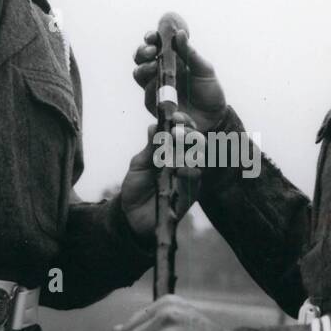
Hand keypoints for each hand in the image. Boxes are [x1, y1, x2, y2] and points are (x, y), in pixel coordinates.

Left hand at [119, 112, 203, 242]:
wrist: (131, 215)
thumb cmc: (137, 186)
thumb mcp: (139, 164)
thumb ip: (150, 147)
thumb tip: (154, 126)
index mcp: (174, 151)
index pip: (185, 132)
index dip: (183, 122)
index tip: (175, 115)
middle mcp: (185, 162)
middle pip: (197, 142)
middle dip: (188, 132)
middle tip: (176, 129)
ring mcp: (189, 178)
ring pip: (199, 158)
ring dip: (189, 148)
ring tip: (176, 142)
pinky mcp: (190, 194)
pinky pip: (195, 180)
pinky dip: (188, 171)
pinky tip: (179, 167)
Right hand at [133, 27, 227, 131]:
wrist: (214, 117)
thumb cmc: (209, 90)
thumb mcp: (204, 69)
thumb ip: (190, 53)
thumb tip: (180, 34)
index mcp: (170, 59)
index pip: (153, 45)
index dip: (150, 38)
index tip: (153, 36)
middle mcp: (159, 72)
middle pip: (140, 58)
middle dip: (142, 52)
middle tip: (151, 51)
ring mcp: (155, 88)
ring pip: (139, 75)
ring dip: (144, 69)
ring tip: (154, 67)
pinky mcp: (155, 105)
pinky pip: (149, 97)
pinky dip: (152, 91)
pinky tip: (161, 87)